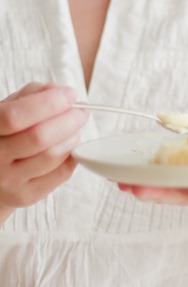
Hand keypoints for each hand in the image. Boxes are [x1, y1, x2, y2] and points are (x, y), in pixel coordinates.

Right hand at [0, 82, 88, 218]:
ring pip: (52, 156)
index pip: (15, 116)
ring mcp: (9, 180)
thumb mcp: (9, 108)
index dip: (48, 103)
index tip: (70, 94)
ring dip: (72, 138)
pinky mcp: (26, 195)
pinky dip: (72, 156)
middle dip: (68, 120)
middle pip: (39, 137)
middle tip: (81, 112)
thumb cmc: (5, 135)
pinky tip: (70, 146)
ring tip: (74, 128)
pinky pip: (61, 173)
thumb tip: (60, 91)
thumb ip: (33, 95)